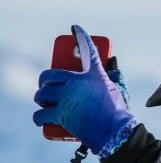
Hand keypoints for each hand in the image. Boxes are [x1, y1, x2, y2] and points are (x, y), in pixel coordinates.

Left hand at [33, 25, 136, 157]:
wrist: (116, 135)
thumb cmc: (119, 114)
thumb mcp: (119, 92)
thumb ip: (115, 78)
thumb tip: (114, 69)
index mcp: (94, 75)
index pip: (88, 50)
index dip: (81, 36)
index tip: (74, 28)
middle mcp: (78, 83)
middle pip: (49, 75)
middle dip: (45, 81)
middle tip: (47, 87)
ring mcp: (67, 99)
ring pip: (42, 94)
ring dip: (40, 99)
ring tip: (45, 104)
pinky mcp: (61, 115)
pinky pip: (40, 114)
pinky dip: (39, 118)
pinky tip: (41, 119)